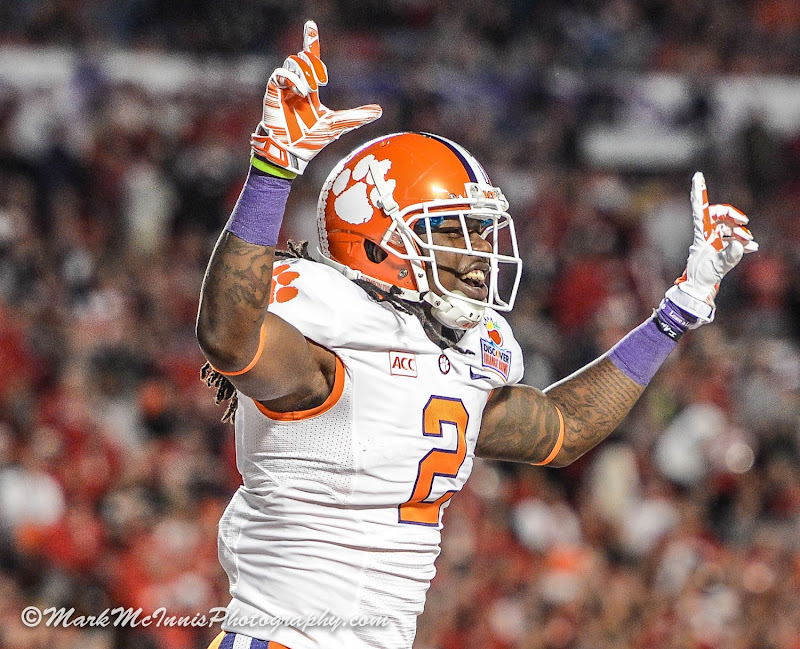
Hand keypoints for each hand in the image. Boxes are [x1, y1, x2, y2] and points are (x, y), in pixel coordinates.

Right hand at [250, 20, 381, 174]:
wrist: (293, 154)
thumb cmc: (311, 141)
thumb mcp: (338, 125)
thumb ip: (357, 117)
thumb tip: (379, 110)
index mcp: (309, 90)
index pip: (311, 60)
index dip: (311, 42)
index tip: (310, 25)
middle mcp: (296, 86)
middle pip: (302, 59)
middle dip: (313, 63)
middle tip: (322, 82)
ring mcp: (284, 89)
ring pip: (292, 63)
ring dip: (305, 72)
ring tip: (311, 90)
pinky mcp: (273, 93)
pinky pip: (280, 75)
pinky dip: (293, 79)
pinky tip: (303, 91)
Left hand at [665, 172, 758, 324]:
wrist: (698, 290)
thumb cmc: (702, 278)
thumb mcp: (716, 267)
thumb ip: (729, 256)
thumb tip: (741, 245)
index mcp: (702, 235)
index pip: (701, 209)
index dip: (699, 192)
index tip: (698, 176)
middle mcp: (705, 235)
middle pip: (718, 214)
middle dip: (732, 215)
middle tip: (744, 221)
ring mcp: (711, 242)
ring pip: (727, 227)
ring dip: (739, 231)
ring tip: (749, 241)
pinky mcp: (717, 249)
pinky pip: (731, 240)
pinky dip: (740, 241)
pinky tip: (750, 247)